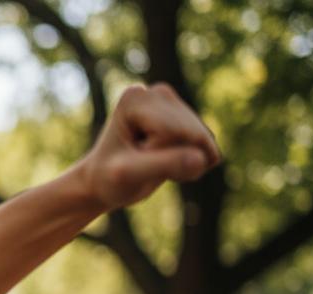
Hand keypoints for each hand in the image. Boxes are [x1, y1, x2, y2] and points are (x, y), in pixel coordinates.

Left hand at [77, 83, 221, 210]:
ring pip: (203, 142)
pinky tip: (166, 160)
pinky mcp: (189, 120)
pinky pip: (208, 149)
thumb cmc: (107, 178)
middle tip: (142, 162)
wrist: (103, 181)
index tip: (131, 155)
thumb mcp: (127, 175)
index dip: (156, 153)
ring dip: (183, 162)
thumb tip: (202, 159)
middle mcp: (158, 92)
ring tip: (152, 161)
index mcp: (136, 98)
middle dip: (173, 158)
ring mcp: (175, 104)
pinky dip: (191, 163)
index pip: (172, 131)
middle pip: (193, 134)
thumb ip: (164, 165)